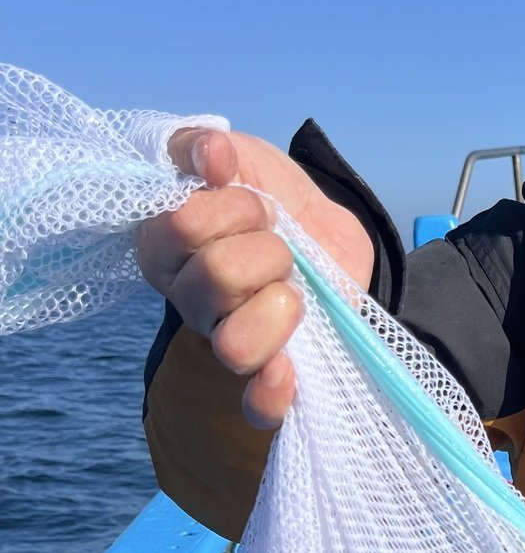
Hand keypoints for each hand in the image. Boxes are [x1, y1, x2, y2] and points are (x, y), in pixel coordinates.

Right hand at [134, 127, 374, 428]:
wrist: (330, 236)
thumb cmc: (272, 199)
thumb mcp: (242, 158)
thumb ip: (210, 147)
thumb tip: (210, 154)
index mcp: (166, 247)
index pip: (181, 226)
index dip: (231, 207)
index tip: (258, 203)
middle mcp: (189, 301)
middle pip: (216, 278)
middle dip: (266, 249)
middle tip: (281, 246)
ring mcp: (227, 341)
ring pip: (235, 343)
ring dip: (279, 305)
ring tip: (294, 292)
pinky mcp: (270, 375)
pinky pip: (257, 405)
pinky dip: (272, 392)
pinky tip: (287, 371)